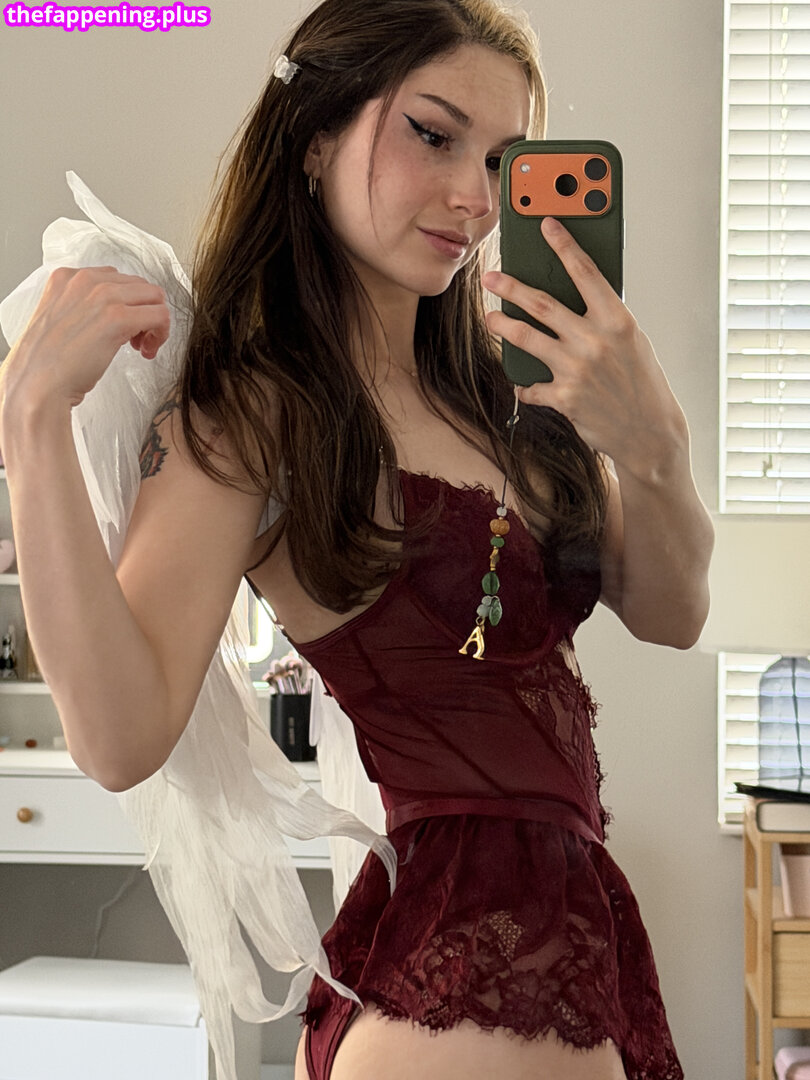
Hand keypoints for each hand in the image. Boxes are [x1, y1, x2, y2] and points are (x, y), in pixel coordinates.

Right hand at [0, 266, 169, 413]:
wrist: (38, 384)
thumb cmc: (50, 363)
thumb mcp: (62, 320)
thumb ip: (85, 307)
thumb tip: (115, 312)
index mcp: (68, 278)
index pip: (117, 279)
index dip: (128, 305)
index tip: (125, 328)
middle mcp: (85, 280)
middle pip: (140, 286)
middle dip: (145, 313)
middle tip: (138, 341)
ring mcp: (102, 296)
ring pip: (154, 298)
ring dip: (155, 324)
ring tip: (142, 347)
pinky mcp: (117, 317)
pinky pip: (160, 315)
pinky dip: (161, 334)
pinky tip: (146, 351)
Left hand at [483, 217, 687, 475]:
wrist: (649, 433)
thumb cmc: (643, 384)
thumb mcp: (633, 342)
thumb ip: (604, 320)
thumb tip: (574, 298)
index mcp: (617, 319)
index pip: (585, 272)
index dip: (563, 245)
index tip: (546, 224)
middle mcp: (594, 340)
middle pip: (542, 303)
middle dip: (511, 286)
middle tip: (491, 276)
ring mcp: (576, 369)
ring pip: (527, 338)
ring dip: (504, 326)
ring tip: (491, 318)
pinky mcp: (563, 398)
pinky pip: (532, 386)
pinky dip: (526, 385)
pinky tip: (524, 384)